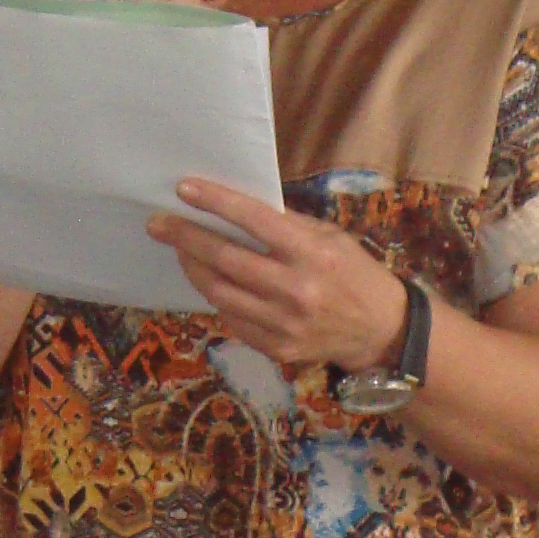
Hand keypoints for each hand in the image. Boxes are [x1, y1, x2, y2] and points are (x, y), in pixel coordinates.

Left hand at [146, 181, 413, 373]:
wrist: (379, 330)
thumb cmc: (353, 273)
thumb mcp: (330, 237)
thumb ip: (286, 225)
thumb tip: (236, 209)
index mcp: (311, 253)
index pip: (254, 220)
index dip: (215, 203)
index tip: (184, 189)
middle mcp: (296, 289)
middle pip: (225, 259)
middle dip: (185, 238)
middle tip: (158, 223)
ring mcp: (284, 323)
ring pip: (219, 292)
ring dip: (193, 268)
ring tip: (181, 250)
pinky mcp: (277, 348)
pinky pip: (231, 319)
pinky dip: (216, 297)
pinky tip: (210, 282)